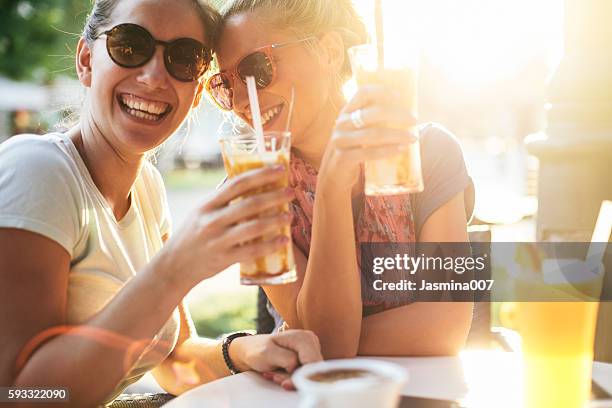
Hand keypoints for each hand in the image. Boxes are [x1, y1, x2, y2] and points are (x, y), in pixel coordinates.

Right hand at [160, 165, 293, 289]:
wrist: (174, 266)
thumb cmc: (192, 235)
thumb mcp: (200, 211)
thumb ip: (221, 198)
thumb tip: (245, 179)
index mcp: (207, 204)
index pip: (237, 183)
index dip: (261, 175)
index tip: (280, 169)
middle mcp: (212, 220)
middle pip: (249, 204)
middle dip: (274, 196)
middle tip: (291, 192)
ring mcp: (218, 240)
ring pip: (253, 228)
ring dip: (275, 220)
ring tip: (290, 215)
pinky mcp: (223, 259)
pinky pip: (251, 251)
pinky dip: (270, 245)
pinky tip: (283, 239)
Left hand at [230, 330, 321, 388]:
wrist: (253, 349)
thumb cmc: (258, 350)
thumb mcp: (268, 353)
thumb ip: (287, 359)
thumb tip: (298, 367)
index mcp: (303, 338)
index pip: (313, 363)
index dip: (301, 377)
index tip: (284, 383)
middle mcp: (311, 342)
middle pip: (313, 370)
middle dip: (294, 379)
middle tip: (276, 378)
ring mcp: (311, 350)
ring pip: (309, 374)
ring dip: (291, 380)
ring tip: (275, 375)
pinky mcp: (308, 359)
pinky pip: (305, 375)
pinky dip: (291, 379)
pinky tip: (279, 375)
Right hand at [319, 84, 417, 192]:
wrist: (334, 172)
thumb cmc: (353, 148)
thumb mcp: (357, 130)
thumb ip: (372, 120)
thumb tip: (404, 113)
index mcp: (347, 111)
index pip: (363, 93)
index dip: (382, 91)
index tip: (399, 96)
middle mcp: (341, 123)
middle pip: (373, 113)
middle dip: (397, 115)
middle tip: (414, 120)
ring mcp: (341, 140)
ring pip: (373, 134)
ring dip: (397, 135)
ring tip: (412, 138)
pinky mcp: (343, 158)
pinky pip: (368, 153)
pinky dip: (387, 151)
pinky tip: (401, 150)